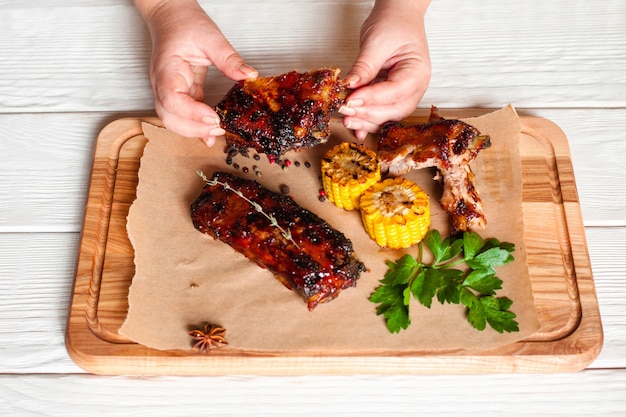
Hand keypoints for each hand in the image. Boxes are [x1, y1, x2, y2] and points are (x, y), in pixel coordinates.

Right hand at [135, 0, 256, 145]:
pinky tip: (211, 132)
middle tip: (219, 129)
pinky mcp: (181, 94)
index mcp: (167, 69)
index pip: (172, 98)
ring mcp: (169, 91)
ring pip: (173, 120)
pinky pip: (184, 116)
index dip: (191, 113)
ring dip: (194, 131)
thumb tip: (249, 75)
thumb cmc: (183, 23)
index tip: (213, 117)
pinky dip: (197, 126)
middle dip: (193, 128)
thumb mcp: (211, 37)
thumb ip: (229, 59)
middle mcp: (163, 84)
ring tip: (216, 133)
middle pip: (169, 117)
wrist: (171, 17)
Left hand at [340, 0, 430, 139]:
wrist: (398, 15)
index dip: (372, 99)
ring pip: (388, 116)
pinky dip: (368, 121)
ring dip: (367, 121)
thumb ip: (364, 67)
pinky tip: (355, 126)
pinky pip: (382, 113)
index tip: (350, 100)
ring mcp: (405, 93)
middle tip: (345, 111)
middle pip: (395, 110)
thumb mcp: (376, 42)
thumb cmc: (394, 23)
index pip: (395, 92)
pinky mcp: (392, 96)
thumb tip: (350, 87)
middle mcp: (415, 87)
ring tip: (346, 119)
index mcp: (417, 72)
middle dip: (369, 114)